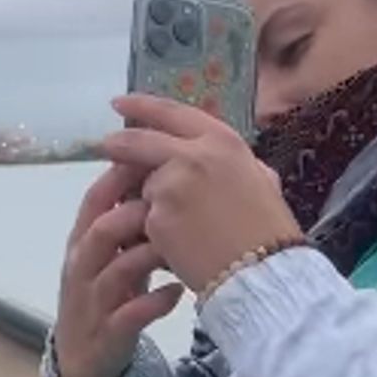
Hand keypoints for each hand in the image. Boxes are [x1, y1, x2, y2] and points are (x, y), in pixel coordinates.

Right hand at [54, 161, 183, 376]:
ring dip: (148, 253)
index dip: (123, 174)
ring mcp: (92, 300)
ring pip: (115, 269)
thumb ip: (131, 217)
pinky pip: (131, 315)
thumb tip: (164, 170)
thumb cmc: (106, 291)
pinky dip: (156, 301)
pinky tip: (178, 291)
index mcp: (83, 240)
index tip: (159, 156)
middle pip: (101, 228)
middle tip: (175, 200)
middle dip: (137, 211)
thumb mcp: (113, 252)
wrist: (84, 355)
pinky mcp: (107, 333)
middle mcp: (82, 266)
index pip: (95, 198)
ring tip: (180, 246)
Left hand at [101, 94, 302, 295]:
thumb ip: (234, 164)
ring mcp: (170, 186)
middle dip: (120, 143)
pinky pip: (145, 219)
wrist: (262, 273)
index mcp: (223, 142)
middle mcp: (193, 155)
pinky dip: (154, 229)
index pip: (173, 113)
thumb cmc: (269, 231)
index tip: (121, 102)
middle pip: (141, 141)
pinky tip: (177, 244)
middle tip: (107, 145)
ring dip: (150, 201)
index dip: (143, 105)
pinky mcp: (156, 217)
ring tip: (181, 226)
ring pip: (145, 186)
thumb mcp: (262, 181)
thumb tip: (219, 158)